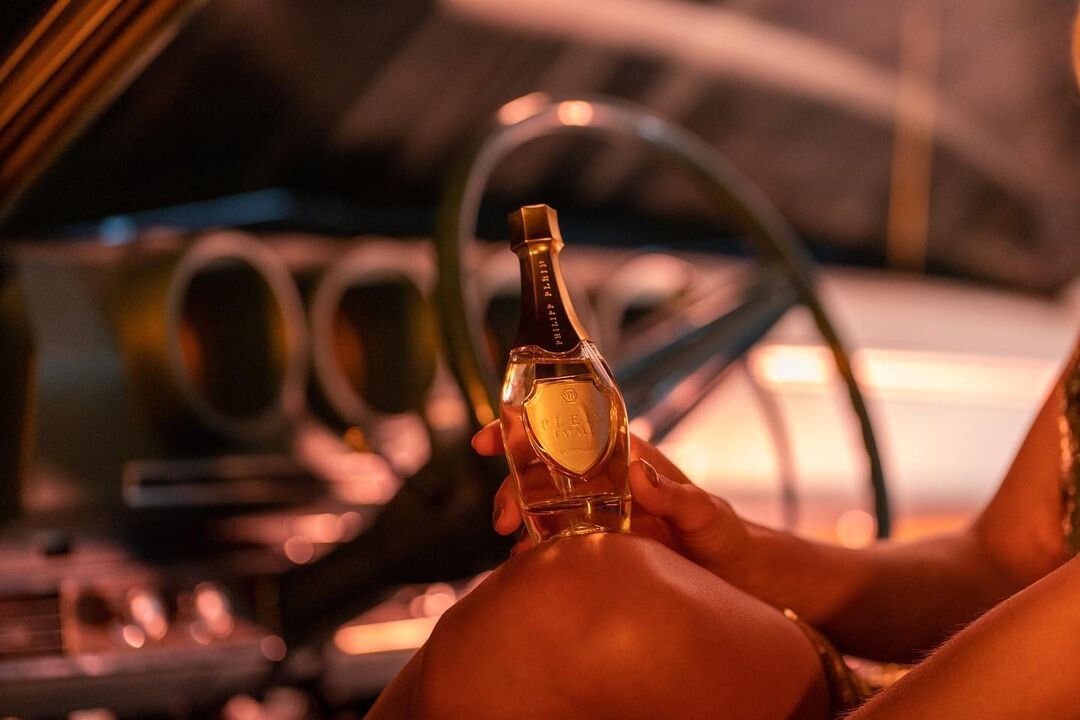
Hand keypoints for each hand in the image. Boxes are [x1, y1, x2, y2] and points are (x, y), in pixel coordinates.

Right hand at [471, 421, 749, 575]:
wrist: (740, 581)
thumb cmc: (728, 537)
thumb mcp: (707, 514)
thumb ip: (676, 495)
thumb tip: (637, 472)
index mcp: (628, 460)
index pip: (571, 433)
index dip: (525, 429)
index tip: (489, 438)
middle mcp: (607, 485)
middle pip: (544, 475)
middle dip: (513, 489)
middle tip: (504, 520)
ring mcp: (599, 519)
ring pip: (543, 511)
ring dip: (521, 524)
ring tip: (514, 551)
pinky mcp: (598, 552)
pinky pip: (558, 548)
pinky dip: (537, 556)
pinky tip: (528, 571)